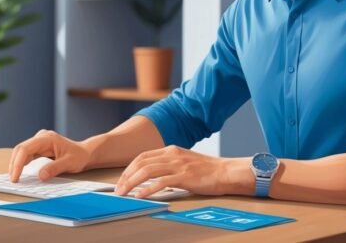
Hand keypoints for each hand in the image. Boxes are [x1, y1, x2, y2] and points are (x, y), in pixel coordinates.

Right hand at [8, 129, 91, 181]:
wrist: (85, 153)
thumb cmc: (79, 156)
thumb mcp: (69, 163)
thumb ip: (55, 168)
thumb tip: (41, 176)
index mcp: (47, 138)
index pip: (25, 149)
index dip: (17, 163)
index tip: (15, 176)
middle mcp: (41, 137)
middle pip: (20, 149)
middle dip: (14, 164)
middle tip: (13, 180)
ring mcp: (39, 141)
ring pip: (21, 151)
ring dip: (16, 164)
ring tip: (14, 177)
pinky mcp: (39, 147)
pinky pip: (26, 154)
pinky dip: (21, 163)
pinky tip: (19, 172)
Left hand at [114, 145, 252, 197]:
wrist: (226, 172)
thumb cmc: (208, 170)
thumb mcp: (185, 162)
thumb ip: (169, 166)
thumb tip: (153, 178)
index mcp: (171, 150)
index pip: (143, 156)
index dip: (129, 168)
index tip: (122, 179)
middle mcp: (172, 154)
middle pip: (141, 162)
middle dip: (126, 176)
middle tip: (118, 188)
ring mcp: (178, 164)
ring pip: (147, 171)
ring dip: (132, 182)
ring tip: (124, 193)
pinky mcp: (184, 176)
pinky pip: (161, 182)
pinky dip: (148, 189)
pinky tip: (140, 195)